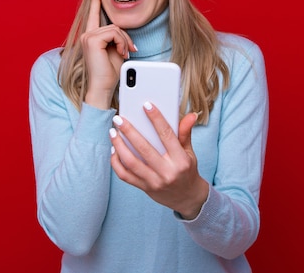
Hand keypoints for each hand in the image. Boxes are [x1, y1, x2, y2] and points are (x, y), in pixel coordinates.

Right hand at [81, 0, 135, 108]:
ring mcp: (87, 37)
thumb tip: (122, 32)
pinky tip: (121, 53)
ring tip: (125, 53)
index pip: (94, 15)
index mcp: (91, 37)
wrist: (103, 88)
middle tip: (129, 50)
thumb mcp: (115, 51)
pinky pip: (114, 33)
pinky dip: (122, 42)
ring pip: (115, 28)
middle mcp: (86, 35)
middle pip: (112, 24)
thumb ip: (116, 38)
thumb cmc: (109, 74)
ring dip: (124, 41)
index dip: (95, 1)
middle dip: (125, 37)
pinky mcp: (92, 40)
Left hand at [109, 103, 208, 219]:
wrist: (187, 198)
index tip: (146, 105)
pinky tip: (114, 150)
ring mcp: (154, 182)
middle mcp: (167, 172)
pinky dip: (116, 163)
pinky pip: (125, 176)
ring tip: (113, 132)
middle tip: (119, 119)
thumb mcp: (189, 152)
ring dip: (119, 146)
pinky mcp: (144, 188)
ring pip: (131, 162)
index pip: (167, 135)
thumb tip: (190, 115)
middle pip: (144, 148)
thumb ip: (185, 133)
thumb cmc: (187, 171)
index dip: (156, 119)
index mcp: (181, 160)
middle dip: (129, 131)